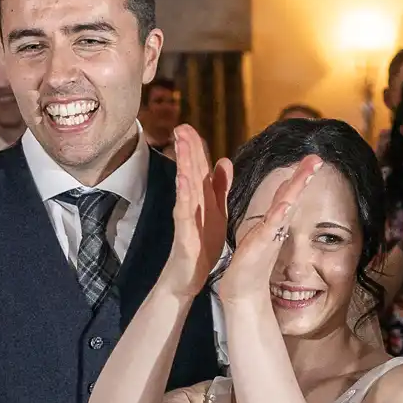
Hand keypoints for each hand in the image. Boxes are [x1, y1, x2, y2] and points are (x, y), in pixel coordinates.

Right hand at [163, 125, 231, 297]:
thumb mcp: (216, 212)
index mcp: (201, 199)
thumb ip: (219, 188)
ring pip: (185, 187)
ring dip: (182, 165)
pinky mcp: (184, 234)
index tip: (189, 126)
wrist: (188, 277)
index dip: (195, 147)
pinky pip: (183, 212)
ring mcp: (185, 218)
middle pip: (189, 172)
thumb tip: (224, 161)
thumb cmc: (201, 246)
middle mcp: (191, 204)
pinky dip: (184, 195)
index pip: (198, 168)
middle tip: (180, 126)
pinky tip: (183, 180)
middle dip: (185, 148)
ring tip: (179, 144)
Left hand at [217, 154, 320, 307]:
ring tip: (307, 172)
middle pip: (290, 197)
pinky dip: (279, 216)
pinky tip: (286, 204)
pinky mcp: (260, 248)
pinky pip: (271, 229)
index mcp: (272, 223)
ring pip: (284, 208)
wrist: (240, 293)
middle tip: (317, 158)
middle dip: (303, 176)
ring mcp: (269, 236)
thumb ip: (264, 220)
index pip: (286, 195)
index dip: (298, 177)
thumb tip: (273, 205)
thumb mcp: (255, 236)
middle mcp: (274, 227)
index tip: (310, 159)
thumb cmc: (250, 266)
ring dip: (295, 189)